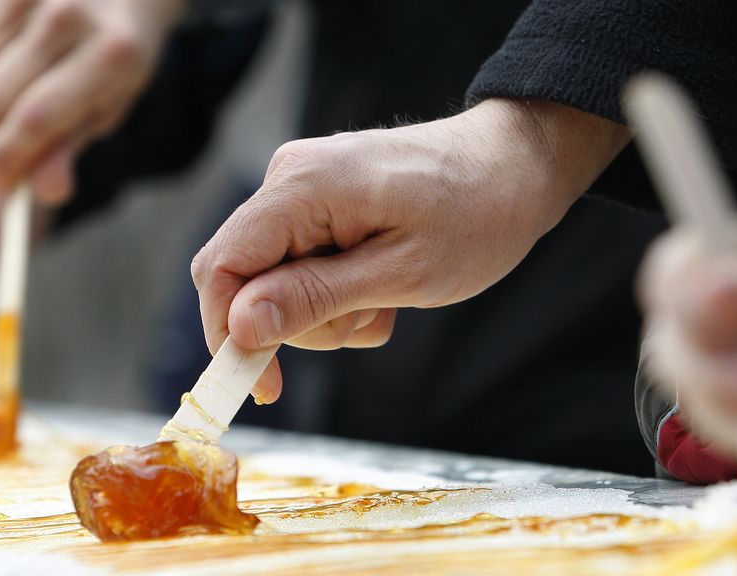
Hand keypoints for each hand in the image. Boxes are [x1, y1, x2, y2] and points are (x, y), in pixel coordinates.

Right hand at [0, 0, 185, 203]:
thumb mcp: (108, 106)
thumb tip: (44, 192)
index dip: (8, 157)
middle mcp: (69, 14)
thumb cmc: (116, 58)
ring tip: (17, 95)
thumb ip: (71, 147)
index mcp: (112, 54)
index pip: (38, 117)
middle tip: (14, 135)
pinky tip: (7, 62)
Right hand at [191, 98, 628, 402]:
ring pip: (276, 281)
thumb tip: (238, 327)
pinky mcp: (321, 203)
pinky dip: (339, 294)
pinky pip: (303, 266)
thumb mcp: (401, 273)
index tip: (265, 387)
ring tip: (387, 301)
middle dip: (296, 323)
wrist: (516, 167)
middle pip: (245, 279)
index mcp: (302, 187)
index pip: (221, 267)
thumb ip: (314, 298)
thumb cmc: (476, 214)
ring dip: (327, 312)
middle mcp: (290, 179)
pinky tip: (386, 290)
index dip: (227, 334)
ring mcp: (304, 189)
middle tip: (366, 322)